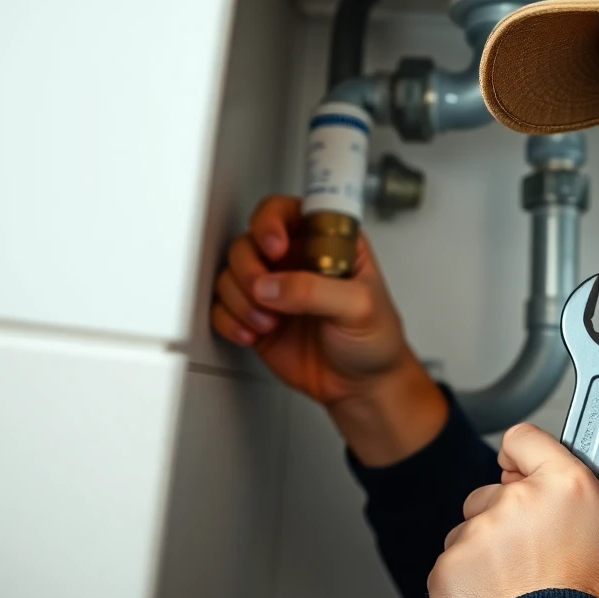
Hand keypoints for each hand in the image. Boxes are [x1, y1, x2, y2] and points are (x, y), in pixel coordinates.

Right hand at [211, 195, 445, 463]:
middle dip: (249, 269)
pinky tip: (252, 333)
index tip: (275, 247)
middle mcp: (296, 260)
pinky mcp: (256, 316)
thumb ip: (315, 290)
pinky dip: (229, 320)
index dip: (272, 222)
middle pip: (248, 241)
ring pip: (231, 273)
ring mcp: (274, 288)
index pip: (288, 211)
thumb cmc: (375, 340)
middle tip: (264, 294)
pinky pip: (223, 307)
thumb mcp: (360, 307)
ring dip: (240, 299)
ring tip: (268, 322)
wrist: (363, 386)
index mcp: (327, 242)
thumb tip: (272, 285)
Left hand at [428, 424, 598, 597]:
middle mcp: (515, 500)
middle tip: (538, 551)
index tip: (527, 469)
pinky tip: (498, 595)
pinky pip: (456, 559)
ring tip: (520, 579)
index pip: (524, 438)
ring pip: (474, 527)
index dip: (526, 455)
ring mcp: (477, 531)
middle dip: (512, 513)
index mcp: (562, 485)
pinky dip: (471, 576)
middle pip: (498, 489)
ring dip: (490, 546)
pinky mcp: (449, 563)